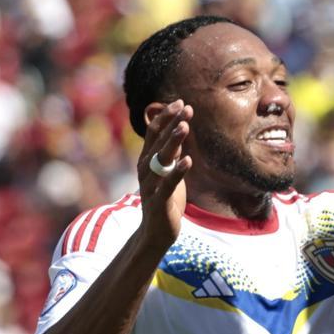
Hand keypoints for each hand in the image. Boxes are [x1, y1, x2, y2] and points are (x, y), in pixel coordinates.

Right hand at [135, 100, 193, 249]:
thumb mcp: (167, 170)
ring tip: (184, 126)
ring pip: (161, 160)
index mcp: (147, 161)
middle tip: (185, 106)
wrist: (155, 231)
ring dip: (172, 142)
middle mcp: (146, 170)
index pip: (154, 134)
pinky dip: (178, 171)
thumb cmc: (164, 197)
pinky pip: (168, 184)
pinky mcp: (159, 201)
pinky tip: (187, 160)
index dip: (166, 117)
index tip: (180, 102)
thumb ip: (170, 151)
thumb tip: (179, 127)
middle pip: (158, 142)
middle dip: (171, 124)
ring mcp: (151, 185)